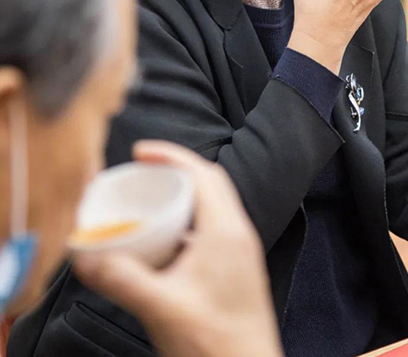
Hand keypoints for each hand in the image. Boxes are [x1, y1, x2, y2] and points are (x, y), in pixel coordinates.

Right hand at [73, 142, 282, 356]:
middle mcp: (238, 234)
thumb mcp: (161, 308)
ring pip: (213, 207)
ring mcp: (240, 252)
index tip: (140, 152)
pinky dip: (187, 224)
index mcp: (226, 230)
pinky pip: (212, 229)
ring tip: (148, 204)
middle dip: (175, 172)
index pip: (202, 173)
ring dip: (183, 197)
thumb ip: (122, 280)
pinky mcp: (236, 270)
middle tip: (142, 173)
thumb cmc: (215, 343)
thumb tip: (85, 258)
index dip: (171, 156)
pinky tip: (164, 245)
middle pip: (209, 184)